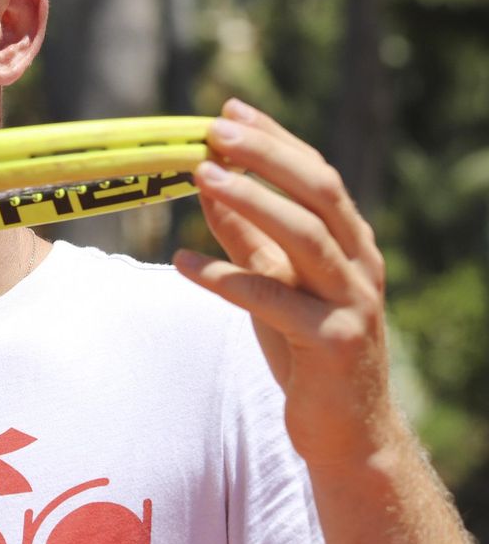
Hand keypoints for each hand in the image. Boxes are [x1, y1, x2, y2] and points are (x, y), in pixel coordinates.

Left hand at [174, 99, 402, 469]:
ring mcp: (352, 303)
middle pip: (319, 193)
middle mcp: (360, 265)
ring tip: (201, 175)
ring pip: (306, 238)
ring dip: (253, 201)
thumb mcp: (274, 284)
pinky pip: (275, 301)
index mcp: (351, 243)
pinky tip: (184, 261)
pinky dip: (227, 278)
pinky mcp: (332, 343)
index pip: (316, 176)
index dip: (275, 140)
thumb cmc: (306, 351)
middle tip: (215, 129)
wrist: (348, 433)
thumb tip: (207, 184)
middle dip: (268, 156)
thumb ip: (246, 237)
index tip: (230, 110)